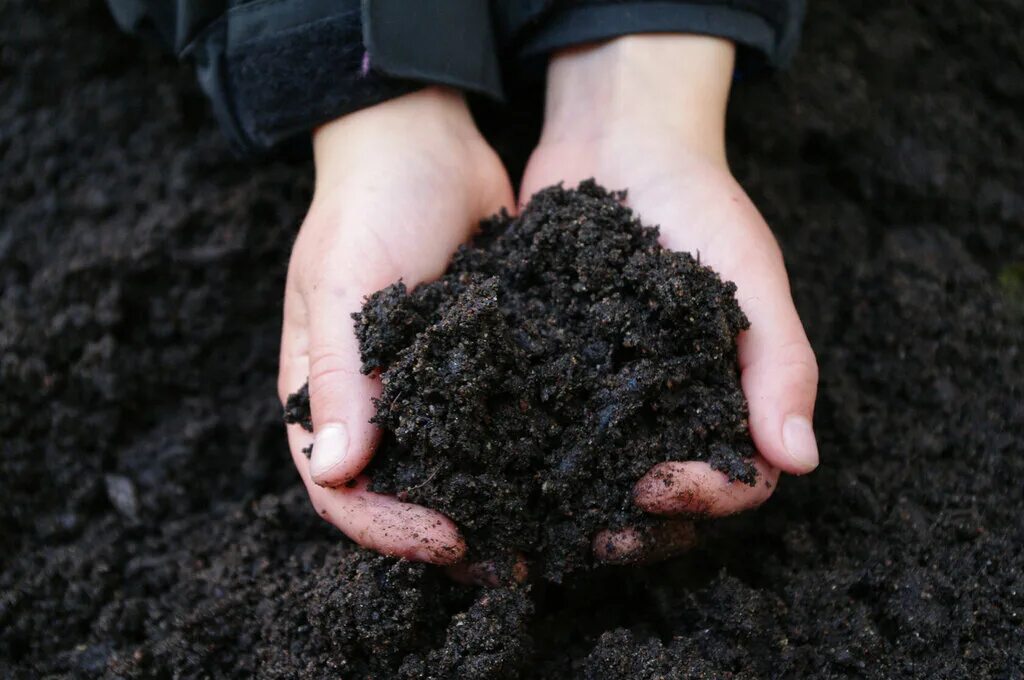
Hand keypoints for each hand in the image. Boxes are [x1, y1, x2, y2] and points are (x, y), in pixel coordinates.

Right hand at [279, 88, 513, 563]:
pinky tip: (574, 468)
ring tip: (551, 532)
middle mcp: (377, 408)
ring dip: (498, 508)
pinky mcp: (482, 369)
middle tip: (514, 557)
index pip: (342, 494)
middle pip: (404, 499)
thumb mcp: (341, 282)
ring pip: (459, 473)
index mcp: (325, 398)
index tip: (449, 538)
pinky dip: (527, 455)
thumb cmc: (366, 204)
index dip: (389, 529)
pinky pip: (500, 426)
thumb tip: (338, 472)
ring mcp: (432, 391)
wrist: (425, 143)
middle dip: (452, 537)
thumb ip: (340, 373)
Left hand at [521, 35, 819, 563]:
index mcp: (726, 395)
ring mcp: (606, 394)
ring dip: (574, 508)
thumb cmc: (699, 203)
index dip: (705, 497)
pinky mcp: (552, 370)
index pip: (736, 476)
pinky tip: (490, 471)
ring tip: (535, 529)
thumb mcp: (750, 272)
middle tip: (589, 539)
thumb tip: (799, 460)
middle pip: (663, 495)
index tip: (660, 488)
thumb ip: (779, 362)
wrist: (619, 142)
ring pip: (598, 476)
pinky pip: (543, 424)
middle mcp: (667, 408)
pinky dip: (524, 453)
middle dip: (634, 524)